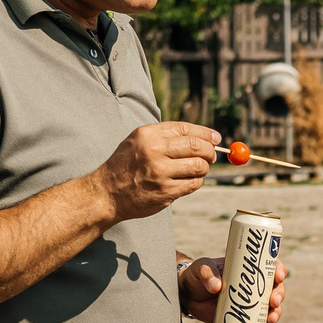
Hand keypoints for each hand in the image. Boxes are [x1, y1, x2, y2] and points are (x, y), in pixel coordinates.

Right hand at [97, 122, 219, 221]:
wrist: (107, 193)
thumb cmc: (125, 165)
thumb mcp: (138, 141)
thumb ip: (165, 136)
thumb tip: (202, 137)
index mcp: (148, 135)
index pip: (185, 129)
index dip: (205, 133)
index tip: (216, 138)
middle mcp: (154, 151)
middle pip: (196, 147)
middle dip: (210, 151)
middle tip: (211, 156)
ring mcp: (160, 173)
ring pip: (198, 166)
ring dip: (203, 168)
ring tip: (197, 169)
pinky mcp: (165, 192)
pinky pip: (193, 184)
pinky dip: (196, 181)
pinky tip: (188, 181)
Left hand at [180, 256, 286, 322]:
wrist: (188, 295)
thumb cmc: (197, 276)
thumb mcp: (201, 269)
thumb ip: (207, 274)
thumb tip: (217, 287)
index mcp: (247, 268)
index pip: (269, 265)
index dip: (279, 270)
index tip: (279, 276)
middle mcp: (252, 285)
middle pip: (274, 289)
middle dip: (279, 295)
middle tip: (273, 302)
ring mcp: (249, 302)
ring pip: (270, 308)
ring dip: (275, 314)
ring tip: (270, 320)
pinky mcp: (242, 317)